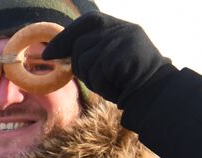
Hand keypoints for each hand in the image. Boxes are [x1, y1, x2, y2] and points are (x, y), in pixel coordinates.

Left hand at [43, 12, 171, 107]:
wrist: (153, 91)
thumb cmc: (124, 79)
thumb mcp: (105, 59)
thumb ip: (88, 49)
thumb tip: (53, 51)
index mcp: (118, 26)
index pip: (88, 21)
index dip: (65, 36)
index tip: (48, 54)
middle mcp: (122, 28)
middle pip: (81, 44)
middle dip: (79, 66)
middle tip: (94, 78)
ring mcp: (124, 39)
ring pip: (85, 59)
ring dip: (91, 78)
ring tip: (109, 81)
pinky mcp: (123, 55)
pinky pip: (96, 72)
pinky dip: (100, 84)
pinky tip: (115, 85)